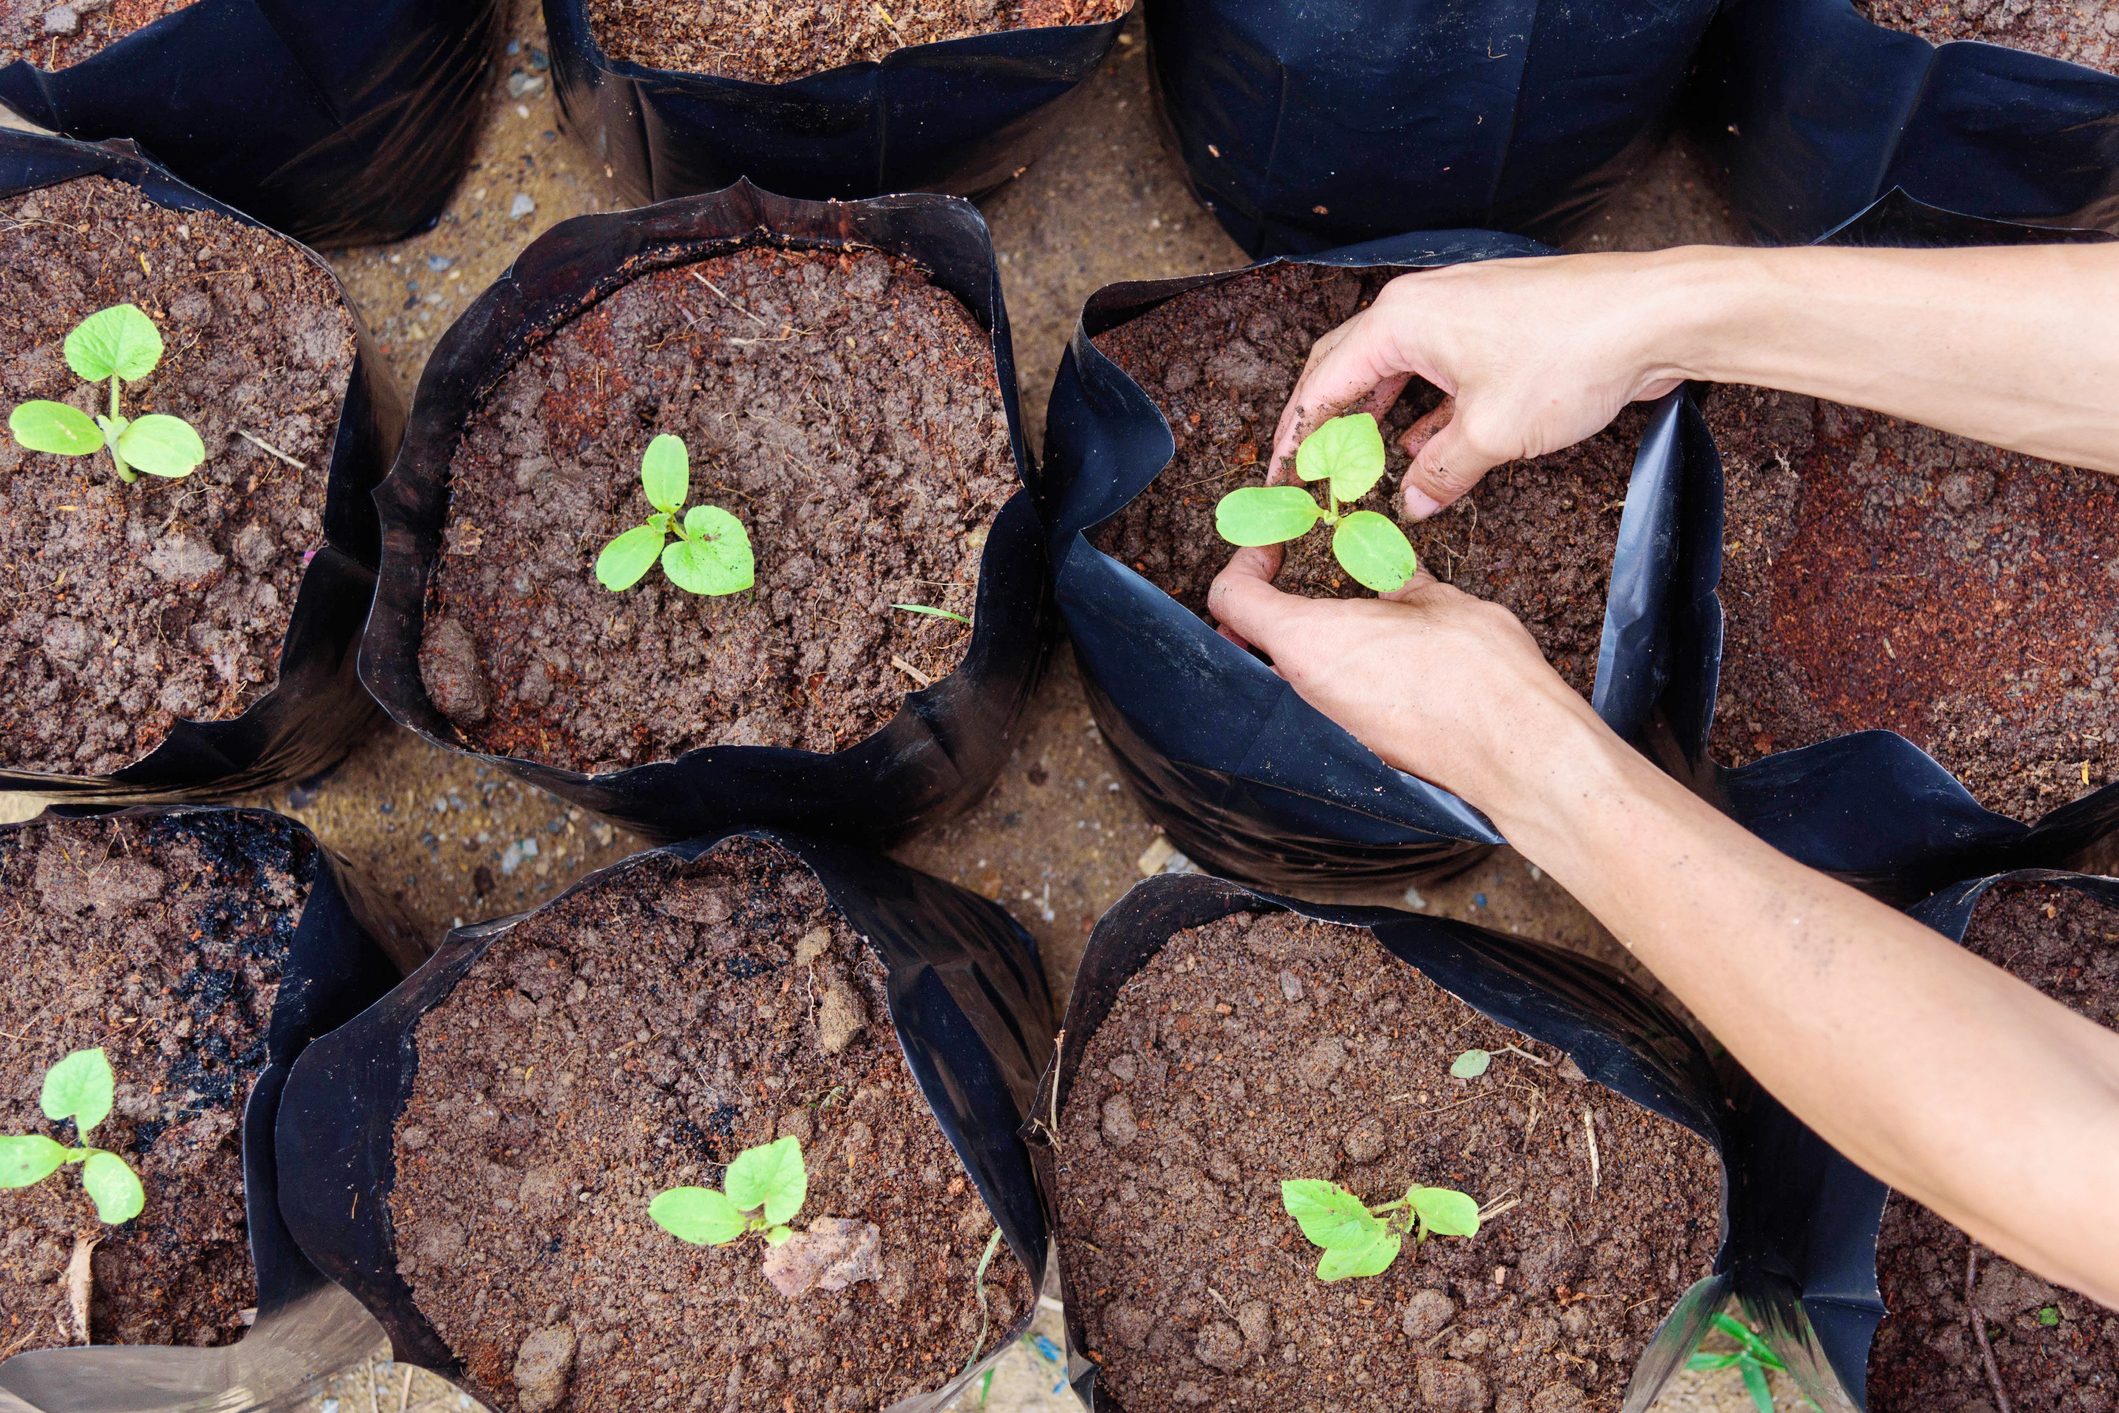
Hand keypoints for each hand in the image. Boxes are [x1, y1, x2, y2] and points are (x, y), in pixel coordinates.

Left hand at [1207, 552, 1601, 811]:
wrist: (1517, 748)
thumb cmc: (1478, 673)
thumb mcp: (1434, 600)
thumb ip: (1396, 579)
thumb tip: (1388, 567)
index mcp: (1308, 643)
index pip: (1232, 598)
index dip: (1244, 562)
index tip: (1272, 548)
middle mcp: (1303, 691)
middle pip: (1248, 639)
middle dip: (1264, 602)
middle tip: (1292, 572)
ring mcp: (1326, 724)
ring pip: (1284, 673)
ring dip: (1299, 637)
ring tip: (1341, 606)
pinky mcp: (1355, 745)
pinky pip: (1322, 700)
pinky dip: (1333, 670)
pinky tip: (1372, 652)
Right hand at [1267, 253, 1684, 519]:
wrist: (1654, 315)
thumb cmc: (1571, 354)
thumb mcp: (1493, 434)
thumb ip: (1441, 474)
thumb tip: (1411, 504)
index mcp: (1400, 321)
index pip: (1323, 384)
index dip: (1296, 436)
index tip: (1281, 475)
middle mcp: (1420, 307)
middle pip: (1348, 369)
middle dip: (1328, 424)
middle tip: (1311, 473)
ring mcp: (1457, 311)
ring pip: (1396, 371)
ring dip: (1377, 421)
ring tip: (1362, 470)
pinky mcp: (1491, 325)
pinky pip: (1436, 371)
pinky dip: (1422, 410)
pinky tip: (1422, 451)